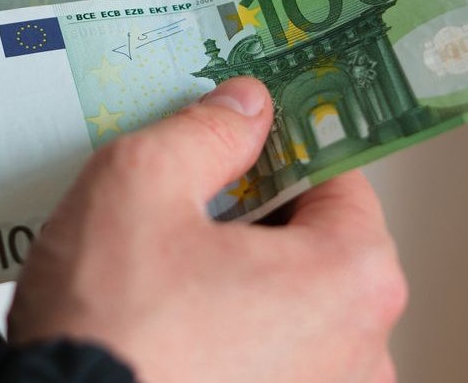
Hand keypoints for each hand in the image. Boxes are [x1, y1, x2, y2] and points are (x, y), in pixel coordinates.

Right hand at [9, 77, 406, 382]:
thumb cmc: (108, 326)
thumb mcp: (140, 183)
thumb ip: (205, 131)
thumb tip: (244, 108)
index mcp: (350, 280)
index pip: (339, 179)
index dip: (278, 149)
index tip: (239, 138)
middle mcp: (359, 353)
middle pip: (316, 247)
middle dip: (254, 218)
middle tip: (183, 204)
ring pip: (286, 307)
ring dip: (237, 281)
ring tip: (161, 270)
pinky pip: (264, 359)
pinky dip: (224, 334)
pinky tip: (164, 322)